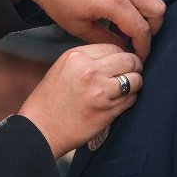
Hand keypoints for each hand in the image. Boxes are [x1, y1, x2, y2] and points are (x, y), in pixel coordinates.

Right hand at [17, 43, 142, 157]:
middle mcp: (90, 71)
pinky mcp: (107, 110)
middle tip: (133, 72)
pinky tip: (120, 101)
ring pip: (135, 80)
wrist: (41, 129)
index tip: (122, 62)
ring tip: (129, 87)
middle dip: (134, 66)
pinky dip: (130, 99)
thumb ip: (86, 60)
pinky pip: (131, 99)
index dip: (121, 55)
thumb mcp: (62, 68)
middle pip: (128, 60)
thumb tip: (113, 56)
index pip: (113, 47)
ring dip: (135, 83)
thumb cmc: (49, 101)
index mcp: (77, 57)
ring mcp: (100, 91)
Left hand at [24, 0, 165, 60]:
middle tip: (140, 34)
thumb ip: (105, 38)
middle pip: (158, 8)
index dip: (144, 46)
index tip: (140, 53)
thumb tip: (122, 46)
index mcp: (113, 2)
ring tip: (125, 13)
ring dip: (142, 5)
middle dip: (153, 26)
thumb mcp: (77, 25)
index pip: (142, 29)